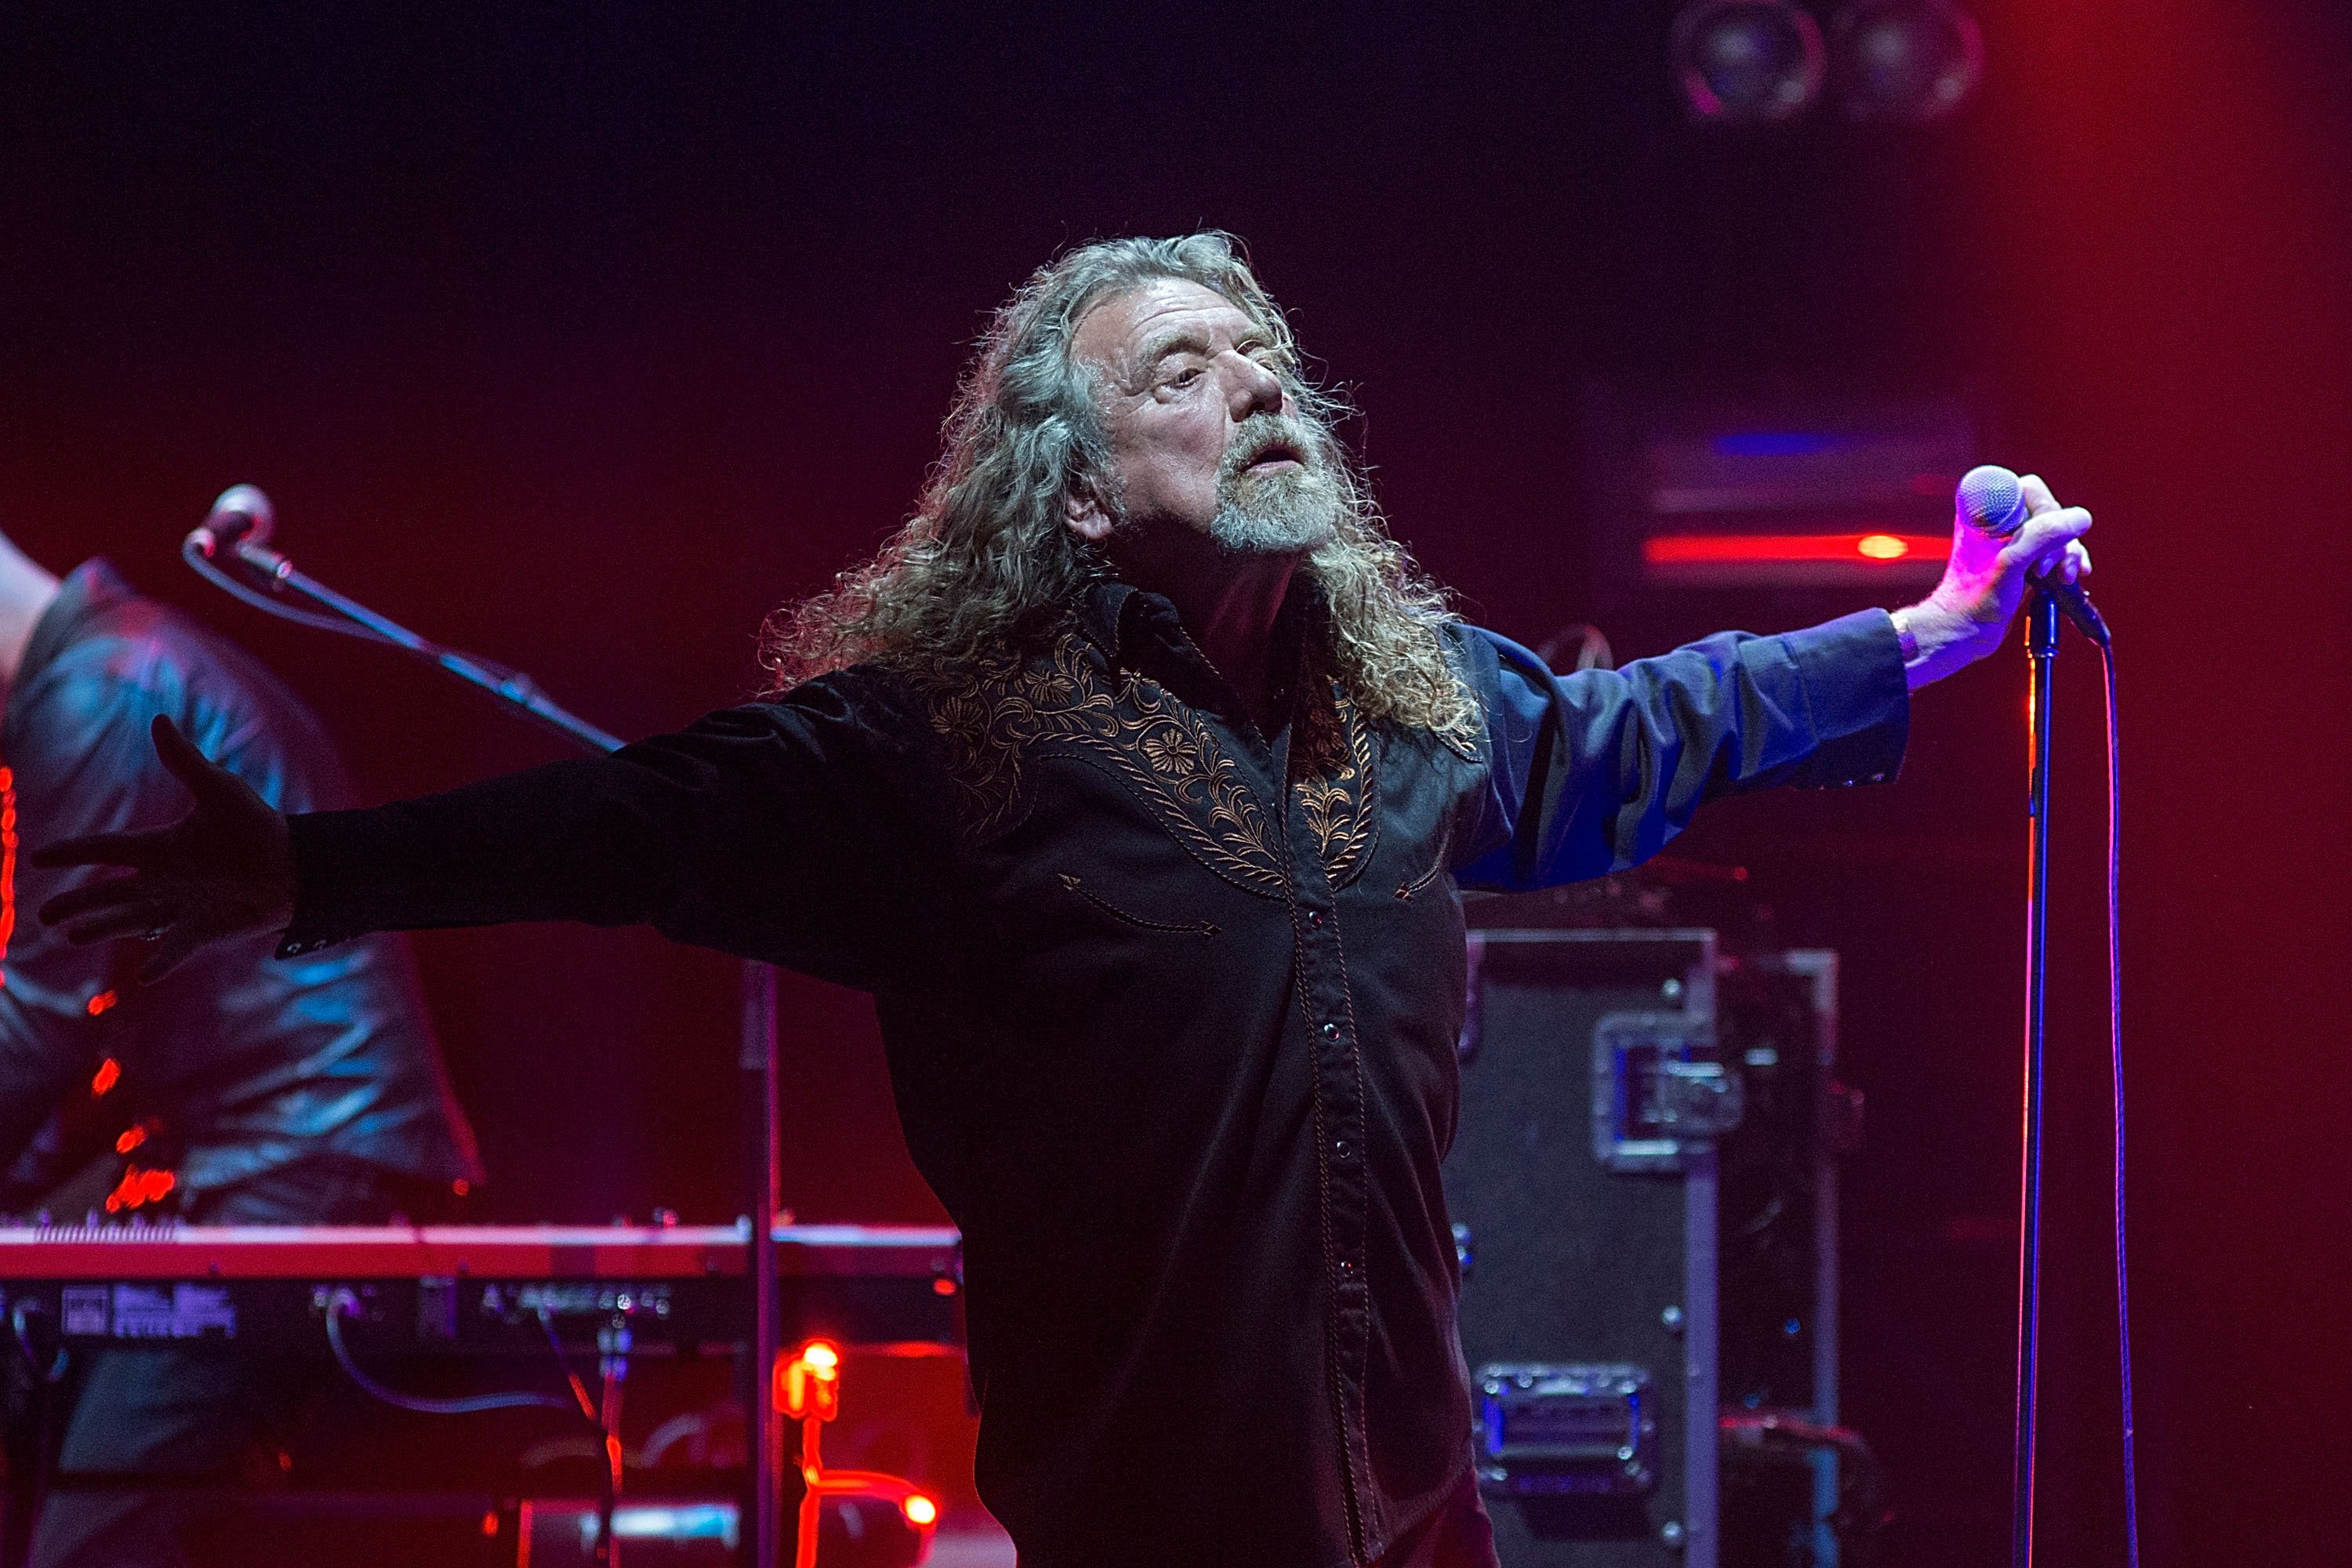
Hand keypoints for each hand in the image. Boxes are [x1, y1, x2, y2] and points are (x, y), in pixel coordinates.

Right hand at [32, 716, 297, 984]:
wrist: (298, 864)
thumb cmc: (258, 826)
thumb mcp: (220, 791)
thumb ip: (186, 762)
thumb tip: (159, 720)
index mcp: (161, 847)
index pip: (107, 848)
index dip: (73, 852)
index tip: (38, 858)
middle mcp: (164, 880)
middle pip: (110, 892)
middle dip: (78, 902)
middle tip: (44, 916)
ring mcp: (182, 907)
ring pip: (133, 920)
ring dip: (106, 927)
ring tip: (73, 936)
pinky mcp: (205, 930)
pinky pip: (177, 947)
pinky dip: (162, 960)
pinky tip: (143, 975)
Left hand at [1893, 473, 2093, 688]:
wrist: (1964, 632)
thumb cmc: (1975, 599)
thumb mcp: (2011, 563)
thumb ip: (2043, 535)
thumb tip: (2080, 518)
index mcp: (1986, 511)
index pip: (2030, 489)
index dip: (2045, 511)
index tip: (2037, 541)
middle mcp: (1999, 520)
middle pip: (2050, 511)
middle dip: (2059, 538)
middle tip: (2044, 567)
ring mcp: (2013, 540)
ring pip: (2057, 532)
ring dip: (2068, 552)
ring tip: (2062, 577)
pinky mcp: (2024, 559)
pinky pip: (2057, 549)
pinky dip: (2068, 560)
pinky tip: (2072, 576)